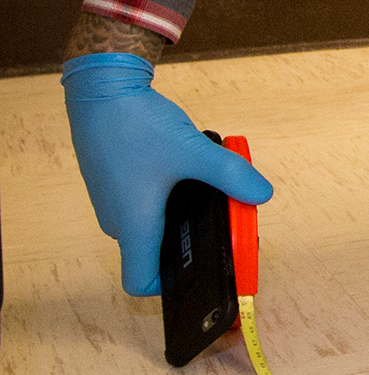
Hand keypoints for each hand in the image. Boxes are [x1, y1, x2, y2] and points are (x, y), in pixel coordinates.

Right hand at [62, 53, 273, 296]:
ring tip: (205, 186)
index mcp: (132, 225)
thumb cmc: (136, 124)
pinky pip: (143, 201)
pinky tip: (184, 167)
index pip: (140, 282)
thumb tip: (262, 194)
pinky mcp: (113, 180)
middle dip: (190, 241)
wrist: (100, 87)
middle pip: (153, 252)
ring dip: (180, 214)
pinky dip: (167, 194)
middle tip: (221, 219)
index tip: (200, 267)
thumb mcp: (193, 151)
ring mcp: (112, 200)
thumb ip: (230, 175)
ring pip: (150, 223)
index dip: (168, 286)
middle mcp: (118, 219)